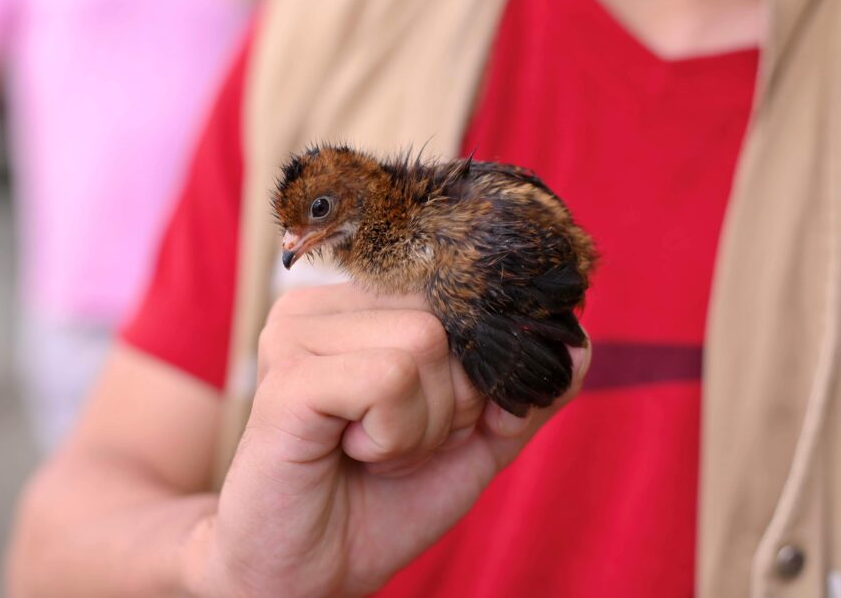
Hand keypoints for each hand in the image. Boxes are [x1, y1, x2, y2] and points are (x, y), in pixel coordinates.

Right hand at [205, 283, 589, 597]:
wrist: (307, 573)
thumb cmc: (379, 502)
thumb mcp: (472, 443)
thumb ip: (522, 392)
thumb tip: (579, 342)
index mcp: (357, 307)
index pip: (459, 296)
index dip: (471, 374)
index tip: (426, 423)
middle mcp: (322, 305)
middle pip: (447, 318)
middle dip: (450, 402)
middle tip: (392, 443)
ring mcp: (296, 334)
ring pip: (424, 343)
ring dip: (420, 426)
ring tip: (371, 451)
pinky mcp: (287, 376)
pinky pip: (389, 380)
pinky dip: (392, 437)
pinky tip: (349, 453)